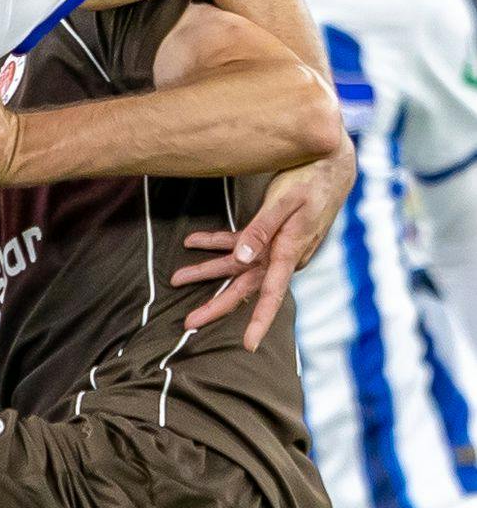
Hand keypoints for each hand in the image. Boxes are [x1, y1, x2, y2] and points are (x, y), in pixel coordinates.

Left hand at [171, 134, 354, 349]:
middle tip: (188, 322)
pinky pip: (240, 242)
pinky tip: (194, 242)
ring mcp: (275, 246)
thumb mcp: (285, 202)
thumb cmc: (311, 180)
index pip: (271, 294)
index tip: (248, 344)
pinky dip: (217, 243)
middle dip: (216, 305)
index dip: (260, 320)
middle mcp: (281, 256)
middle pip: (245, 286)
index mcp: (288, 252)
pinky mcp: (271, 233)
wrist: (332, 162)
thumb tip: (241, 259)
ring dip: (207, 270)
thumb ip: (262, 230)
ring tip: (176, 278)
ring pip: (237, 266)